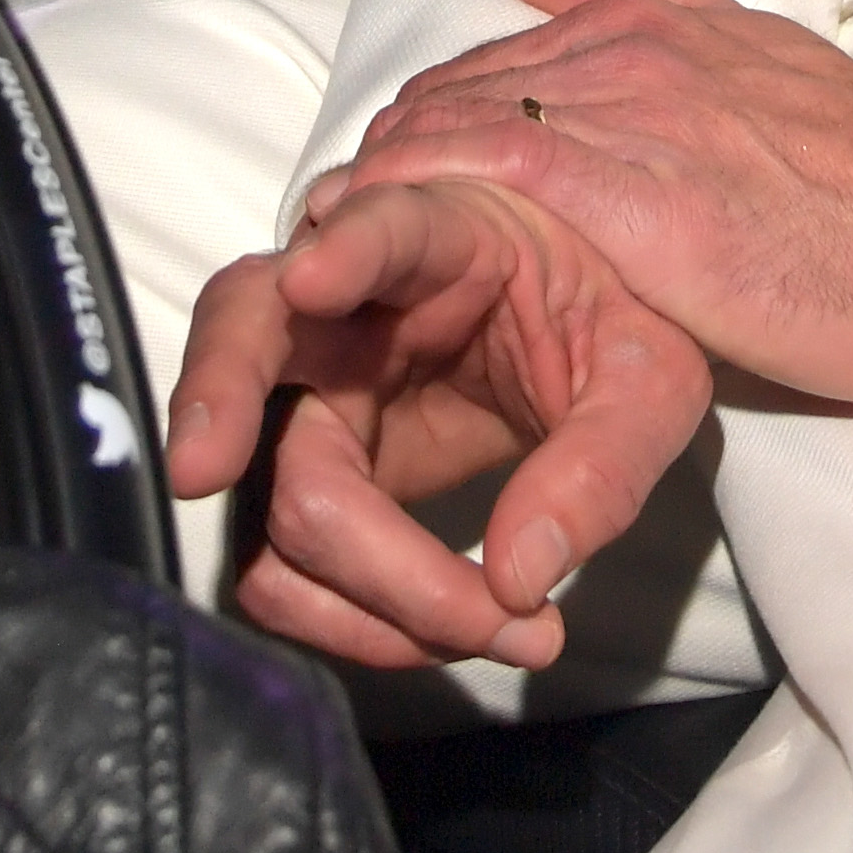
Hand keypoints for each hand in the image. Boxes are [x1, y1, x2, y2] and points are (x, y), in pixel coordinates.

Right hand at [166, 179, 715, 671]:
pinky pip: (284, 554)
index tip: (314, 278)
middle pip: (246, 327)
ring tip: (490, 626)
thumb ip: (603, 463)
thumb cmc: (610, 322)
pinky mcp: (307, 464)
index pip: (384, 223)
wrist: (581, 338)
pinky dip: (354, 616)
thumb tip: (522, 577)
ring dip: (353, 583)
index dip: (347, 248)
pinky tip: (451, 628)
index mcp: (443, 233)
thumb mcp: (651, 377)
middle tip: (201, 470)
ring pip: (260, 477)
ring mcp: (312, 384)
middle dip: (218, 396)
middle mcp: (348, 302)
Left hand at [331, 0, 852, 412]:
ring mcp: (634, 118)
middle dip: (390, 145)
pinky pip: (495, 170)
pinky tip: (374, 229)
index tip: (389, 161)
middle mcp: (635, 53)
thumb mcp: (767, 55)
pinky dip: (424, 190)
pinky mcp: (636, 196)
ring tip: (328, 229)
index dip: (433, 106)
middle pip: (464, 86)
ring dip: (384, 171)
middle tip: (334, 208)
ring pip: (463, 119)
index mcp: (662, 22)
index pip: (502, 50)